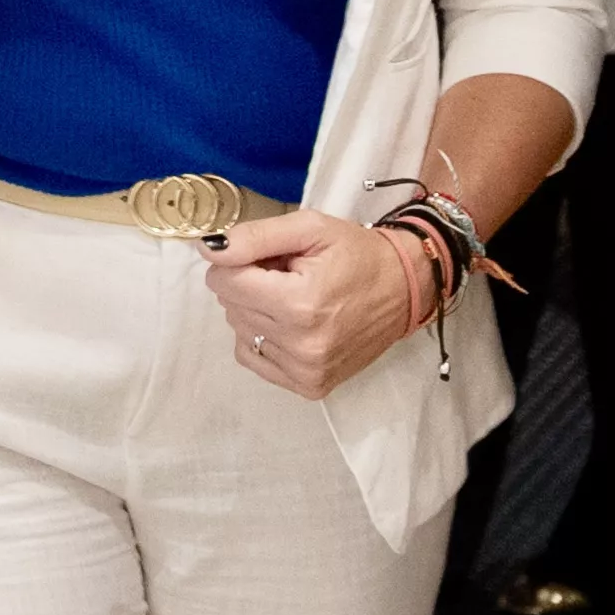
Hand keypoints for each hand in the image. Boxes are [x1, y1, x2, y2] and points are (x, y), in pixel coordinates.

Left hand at [201, 212, 412, 397]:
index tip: (272, 258)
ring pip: (240, 329)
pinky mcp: (310, 385)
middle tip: (290, 276)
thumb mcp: (310, 229)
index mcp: (299, 304)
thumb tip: (207, 250)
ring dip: (258, 310)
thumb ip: (254, 237)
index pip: (223, 280)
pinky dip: (263, 337)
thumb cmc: (358, 254)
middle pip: (230, 305)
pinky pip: (253, 356)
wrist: (407, 289)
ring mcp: (306, 370)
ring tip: (296, 298)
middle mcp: (301, 345)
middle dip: (251, 284)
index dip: (239, 261)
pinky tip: (291, 323)